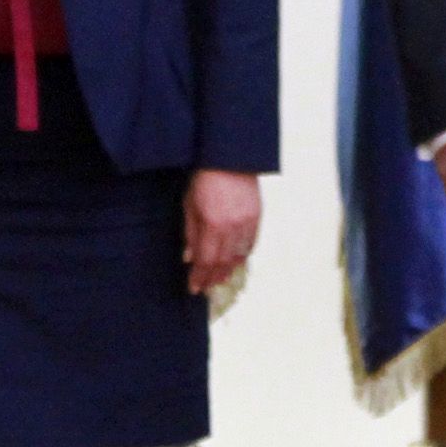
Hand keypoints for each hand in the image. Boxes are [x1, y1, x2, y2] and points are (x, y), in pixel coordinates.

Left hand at [184, 169, 262, 295]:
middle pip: (223, 262)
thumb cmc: (205, 179)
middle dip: (213, 277)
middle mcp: (232, 227)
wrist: (230, 159)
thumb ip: (190, 234)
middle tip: (206, 287)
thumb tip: (189, 257)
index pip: (205, 260)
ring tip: (220, 278)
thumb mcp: (190, 206)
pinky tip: (236, 261)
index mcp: (212, 224)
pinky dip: (242, 255)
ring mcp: (247, 222)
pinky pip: (250, 243)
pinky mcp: (256, 216)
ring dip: (228, 270)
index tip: (194, 287)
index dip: (199, 277)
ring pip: (238, 256)